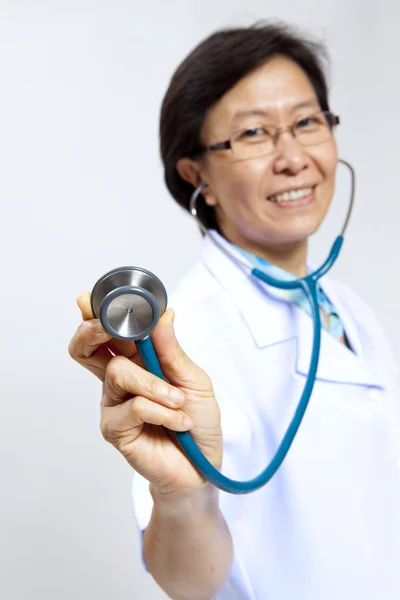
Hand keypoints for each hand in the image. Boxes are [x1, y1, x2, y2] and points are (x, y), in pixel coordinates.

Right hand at [68, 293, 222, 496]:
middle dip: (94, 331)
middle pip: (85, 348)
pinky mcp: (115, 429)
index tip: (91, 298)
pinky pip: (133, 406)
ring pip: (119, 372)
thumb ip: (173, 350)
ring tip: (178, 401)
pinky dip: (162, 411)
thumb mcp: (193, 380)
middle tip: (108, 326)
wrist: (202, 467)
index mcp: (137, 361)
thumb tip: (164, 313)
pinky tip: (178, 423)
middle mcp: (119, 380)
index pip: (109, 332)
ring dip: (155, 384)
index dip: (96, 314)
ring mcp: (113, 404)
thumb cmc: (197, 421)